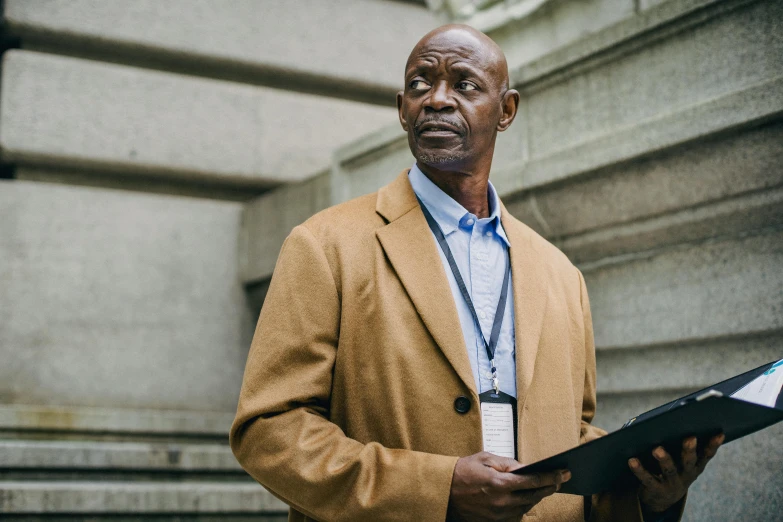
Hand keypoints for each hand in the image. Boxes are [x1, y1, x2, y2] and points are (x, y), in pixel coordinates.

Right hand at [446, 451, 569, 521]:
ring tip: (545, 487)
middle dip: (549, 487)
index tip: (563, 472)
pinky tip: (526, 498)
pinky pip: (515, 515)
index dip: (550, 477)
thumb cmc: (462, 472)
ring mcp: (498, 515)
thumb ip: (507, 463)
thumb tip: (526, 468)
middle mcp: (501, 502)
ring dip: (537, 497)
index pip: (533, 481)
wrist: (442, 491)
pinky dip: (523, 506)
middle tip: (560, 479)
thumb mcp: (485, 458)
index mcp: (499, 484)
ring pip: (526, 507)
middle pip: (534, 496)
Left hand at [629, 433, 723, 512]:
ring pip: (669, 470)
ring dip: (664, 459)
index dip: (714, 444)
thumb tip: (681, 418)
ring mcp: (672, 483)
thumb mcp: (681, 458)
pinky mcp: (656, 489)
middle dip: (689, 449)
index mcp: (695, 464)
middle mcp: (686, 474)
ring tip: (656, 448)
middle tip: (690, 437)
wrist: (662, 497)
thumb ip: (684, 443)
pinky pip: (647, 479)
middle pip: (689, 461)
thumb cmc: (673, 467)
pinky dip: (640, 469)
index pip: (707, 453)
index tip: (719, 432)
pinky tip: (632, 460)